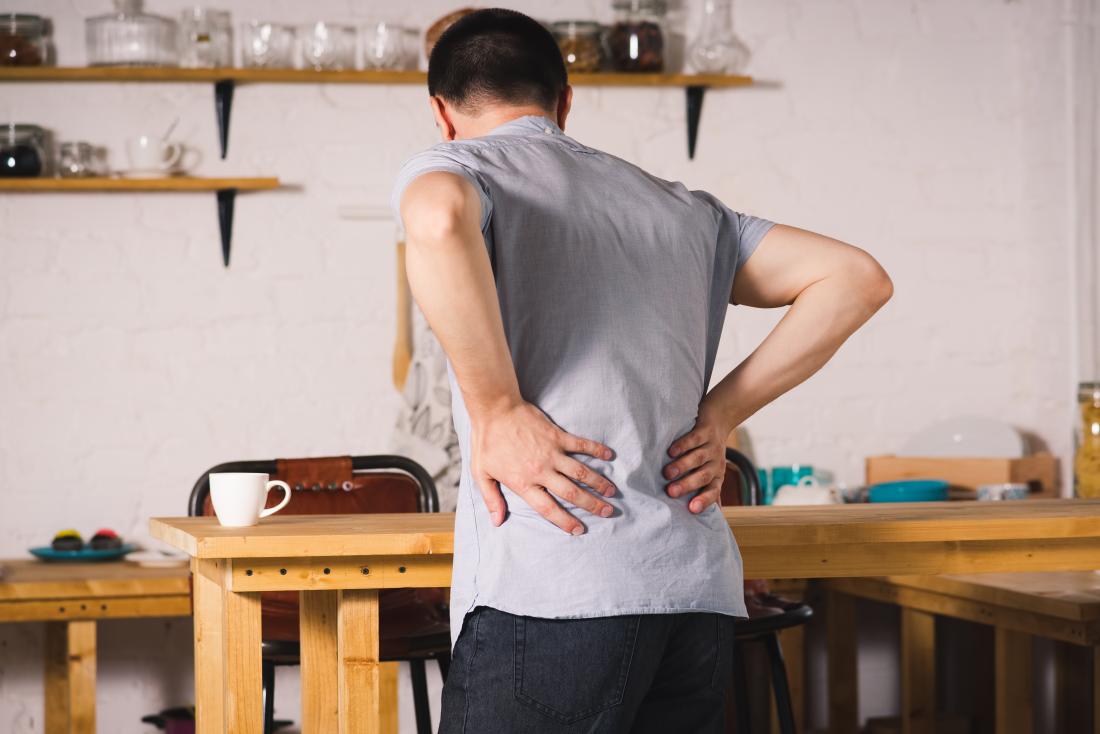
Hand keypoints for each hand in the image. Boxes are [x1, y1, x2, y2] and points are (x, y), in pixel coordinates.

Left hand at [471, 400, 615, 534]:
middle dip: (591, 504)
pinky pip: (581, 444)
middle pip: (571, 493)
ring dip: (599, 482)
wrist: (494, 409)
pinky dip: (596, 450)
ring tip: (612, 492)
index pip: (548, 509)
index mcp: (523, 483)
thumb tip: (497, 522)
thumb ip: (491, 499)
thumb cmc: (486, 441)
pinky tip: (609, 455)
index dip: (565, 521)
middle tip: (607, 512)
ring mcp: (552, 452)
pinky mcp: (557, 436)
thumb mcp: (481, 473)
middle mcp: (541, 470)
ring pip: (581, 472)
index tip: (579, 530)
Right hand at [664, 404, 732, 513]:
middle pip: (703, 476)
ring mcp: (711, 446)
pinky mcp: (705, 431)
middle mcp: (716, 462)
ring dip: (682, 466)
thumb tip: (711, 517)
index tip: (691, 510)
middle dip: (687, 485)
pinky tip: (670, 451)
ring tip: (667, 473)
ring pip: (697, 458)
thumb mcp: (713, 471)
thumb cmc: (710, 451)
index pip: (712, 491)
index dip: (704, 500)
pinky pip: (694, 439)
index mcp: (717, 476)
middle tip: (670, 492)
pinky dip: (682, 445)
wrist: (720, 419)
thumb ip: (709, 491)